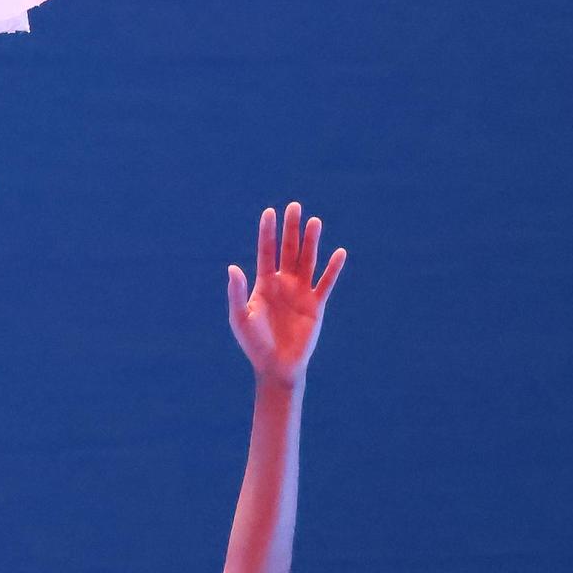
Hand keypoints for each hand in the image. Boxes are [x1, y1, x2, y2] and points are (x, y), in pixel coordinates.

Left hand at [225, 201, 346, 384]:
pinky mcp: (315, 305)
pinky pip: (326, 283)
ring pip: (307, 261)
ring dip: (311, 242)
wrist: (276, 366)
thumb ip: (236, 292)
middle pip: (289, 250)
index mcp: (264, 284)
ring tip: (315, 221)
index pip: (266, 252)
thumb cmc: (254, 343)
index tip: (269, 212)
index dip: (268, 233)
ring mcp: (300, 292)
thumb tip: (232, 267)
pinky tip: (339, 253)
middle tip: (294, 207)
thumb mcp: (240, 318)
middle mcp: (283, 283)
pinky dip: (332, 269)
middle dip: (291, 229)